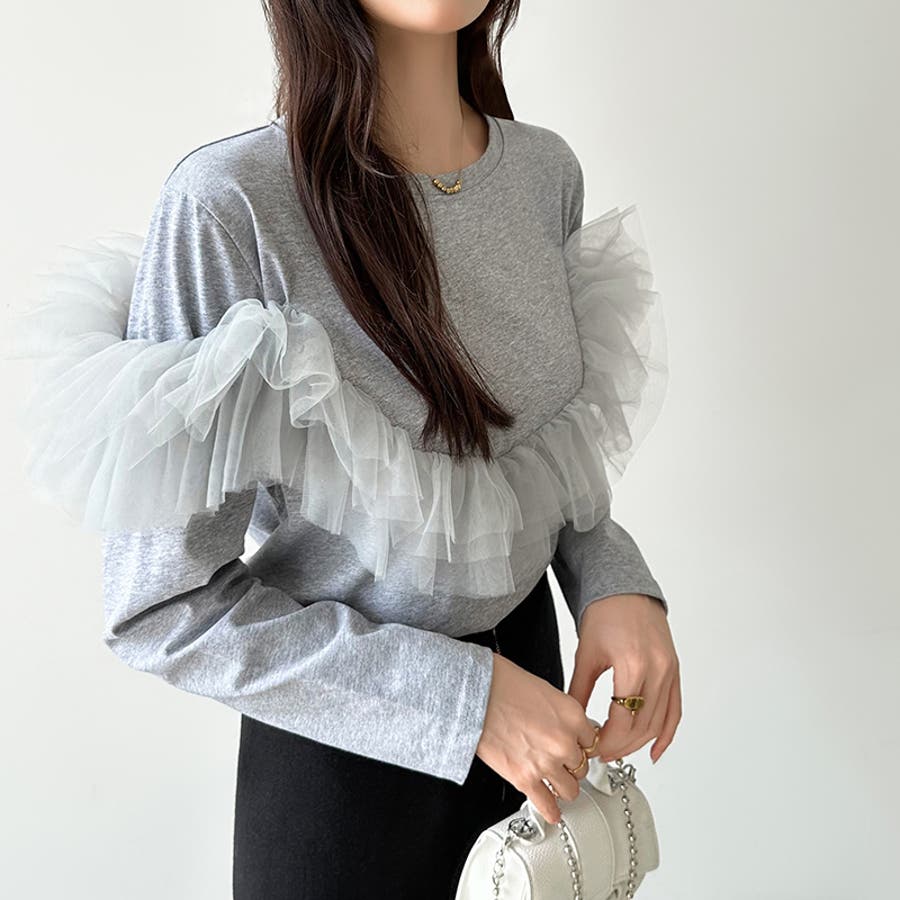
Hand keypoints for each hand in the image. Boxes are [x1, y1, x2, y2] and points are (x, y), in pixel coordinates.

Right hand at [475, 653, 600, 823]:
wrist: (475, 693)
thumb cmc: (502, 685)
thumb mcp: (545, 690)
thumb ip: (561, 714)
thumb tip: (563, 728)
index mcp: (572, 715)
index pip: (591, 741)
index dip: (580, 744)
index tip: (576, 749)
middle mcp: (564, 741)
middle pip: (582, 766)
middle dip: (570, 764)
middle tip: (559, 761)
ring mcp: (546, 763)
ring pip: (570, 789)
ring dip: (562, 785)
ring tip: (555, 783)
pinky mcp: (525, 779)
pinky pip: (548, 805)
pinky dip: (551, 811)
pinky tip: (551, 812)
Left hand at [567, 593, 680, 763]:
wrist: (625, 590)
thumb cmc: (605, 613)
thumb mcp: (586, 653)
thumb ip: (579, 691)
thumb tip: (572, 721)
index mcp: (632, 664)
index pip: (623, 719)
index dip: (607, 740)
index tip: (593, 748)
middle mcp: (657, 669)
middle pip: (643, 725)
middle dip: (621, 746)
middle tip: (602, 754)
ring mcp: (670, 671)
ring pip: (659, 722)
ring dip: (640, 743)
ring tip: (619, 752)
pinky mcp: (675, 670)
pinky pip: (675, 710)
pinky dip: (666, 733)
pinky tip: (655, 750)